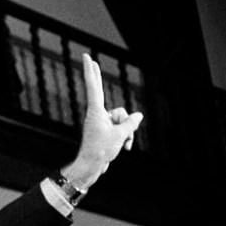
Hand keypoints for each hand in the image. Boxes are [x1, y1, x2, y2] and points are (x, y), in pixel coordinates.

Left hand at [66, 53, 143, 187]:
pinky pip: (121, 128)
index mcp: (95, 112)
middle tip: (90, 60)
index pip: (94, 87)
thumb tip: (138, 116)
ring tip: (123, 143)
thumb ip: (131, 123)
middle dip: (97, 78)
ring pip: (121, 118)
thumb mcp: (120, 135)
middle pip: (103, 93)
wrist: (91, 168)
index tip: (87, 57)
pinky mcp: (105, 132)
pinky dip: (125, 137)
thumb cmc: (101, 150)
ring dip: (127, 130)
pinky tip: (125, 148)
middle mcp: (96, 114)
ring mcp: (101, 123)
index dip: (91, 71)